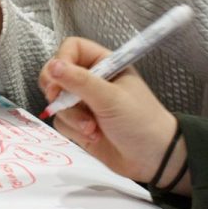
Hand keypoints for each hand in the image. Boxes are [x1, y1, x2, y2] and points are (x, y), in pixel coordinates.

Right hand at [37, 35, 183, 193]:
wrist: (154, 159)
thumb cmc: (141, 121)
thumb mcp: (111, 98)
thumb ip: (80, 81)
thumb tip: (53, 66)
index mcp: (105, 64)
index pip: (71, 48)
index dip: (62, 61)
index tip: (58, 79)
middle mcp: (92, 80)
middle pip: (57, 73)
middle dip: (58, 91)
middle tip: (60, 100)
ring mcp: (85, 103)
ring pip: (57, 101)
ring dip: (72, 116)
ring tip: (92, 127)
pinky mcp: (80, 124)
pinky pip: (61, 121)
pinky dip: (74, 130)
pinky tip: (94, 136)